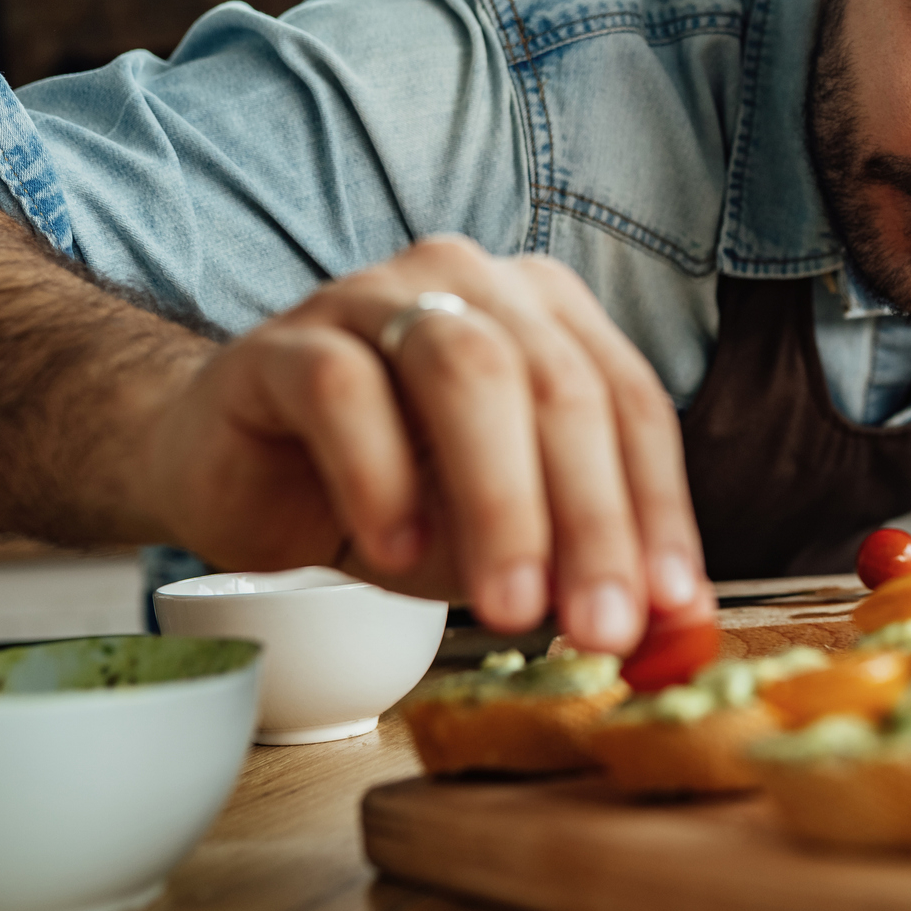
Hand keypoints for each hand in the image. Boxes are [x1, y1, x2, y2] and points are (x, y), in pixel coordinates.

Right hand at [138, 235, 710, 649]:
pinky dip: (381, 477)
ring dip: (502, 499)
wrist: (235, 469)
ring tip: (511, 605)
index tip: (672, 606)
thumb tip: (674, 628)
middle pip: (558, 386)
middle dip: (592, 517)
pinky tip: (395, 552)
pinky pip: (343, 391)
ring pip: (463, 372)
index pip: (628, 401)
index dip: (657, 506)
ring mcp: (375, 299)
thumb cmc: (390, 493)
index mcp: (546, 313)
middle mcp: (471, 281)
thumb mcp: (502, 539)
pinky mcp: (285, 344)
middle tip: (602, 624)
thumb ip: (582, 567)